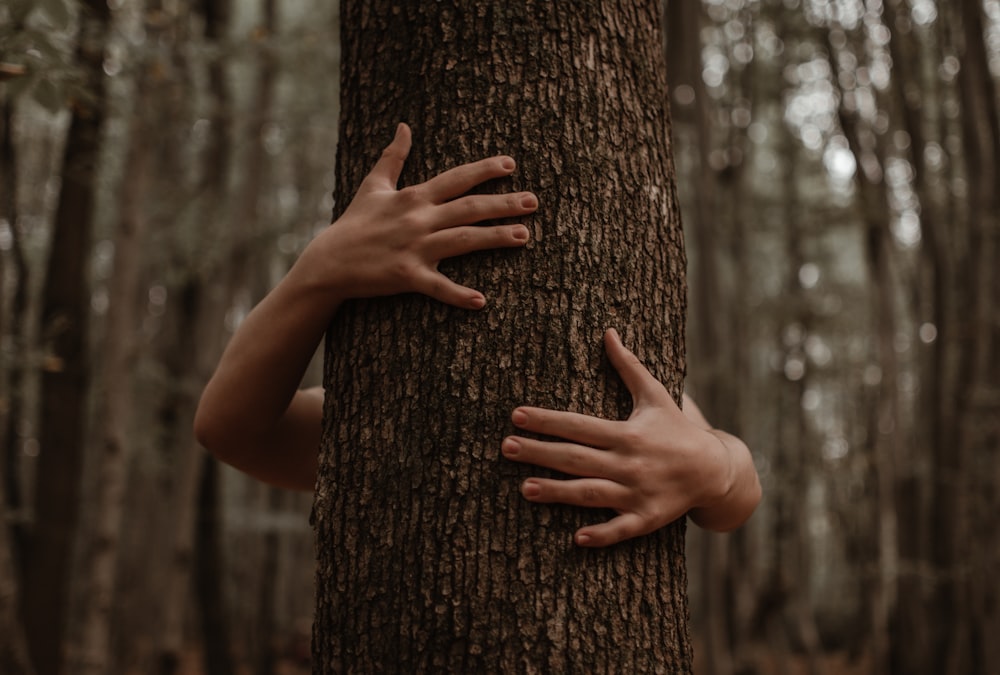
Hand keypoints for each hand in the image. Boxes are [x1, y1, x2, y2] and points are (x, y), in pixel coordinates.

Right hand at [307, 122, 537, 307]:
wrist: (328, 262)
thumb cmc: (354, 224)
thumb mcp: (372, 186)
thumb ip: (393, 157)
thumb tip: (404, 126)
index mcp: (413, 197)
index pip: (456, 179)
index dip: (484, 170)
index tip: (512, 165)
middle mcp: (418, 219)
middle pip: (468, 208)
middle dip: (503, 203)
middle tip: (533, 202)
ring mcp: (414, 248)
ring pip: (462, 240)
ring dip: (494, 238)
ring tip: (524, 236)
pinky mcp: (407, 276)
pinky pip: (438, 287)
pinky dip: (458, 295)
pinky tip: (482, 301)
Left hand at [501, 328, 741, 546]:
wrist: (714, 470)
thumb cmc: (677, 429)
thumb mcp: (654, 395)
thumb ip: (628, 366)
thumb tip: (608, 332)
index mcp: (626, 433)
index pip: (578, 425)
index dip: (547, 420)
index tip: (516, 415)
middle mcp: (628, 462)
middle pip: (577, 457)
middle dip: (540, 452)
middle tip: (506, 447)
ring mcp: (637, 492)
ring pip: (591, 493)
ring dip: (558, 492)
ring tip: (524, 488)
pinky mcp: (647, 518)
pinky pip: (622, 529)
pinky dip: (602, 534)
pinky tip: (577, 538)